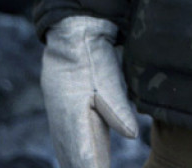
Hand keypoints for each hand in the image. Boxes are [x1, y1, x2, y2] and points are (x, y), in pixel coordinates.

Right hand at [41, 16, 138, 167]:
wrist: (72, 38)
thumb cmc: (92, 59)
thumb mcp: (108, 81)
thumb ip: (118, 110)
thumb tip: (131, 136)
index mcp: (73, 117)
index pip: (84, 157)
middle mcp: (63, 123)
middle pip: (75, 159)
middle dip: (85, 167)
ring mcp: (60, 119)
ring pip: (69, 153)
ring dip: (80, 164)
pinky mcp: (63, 114)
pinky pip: (68, 143)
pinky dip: (76, 156)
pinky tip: (87, 161)